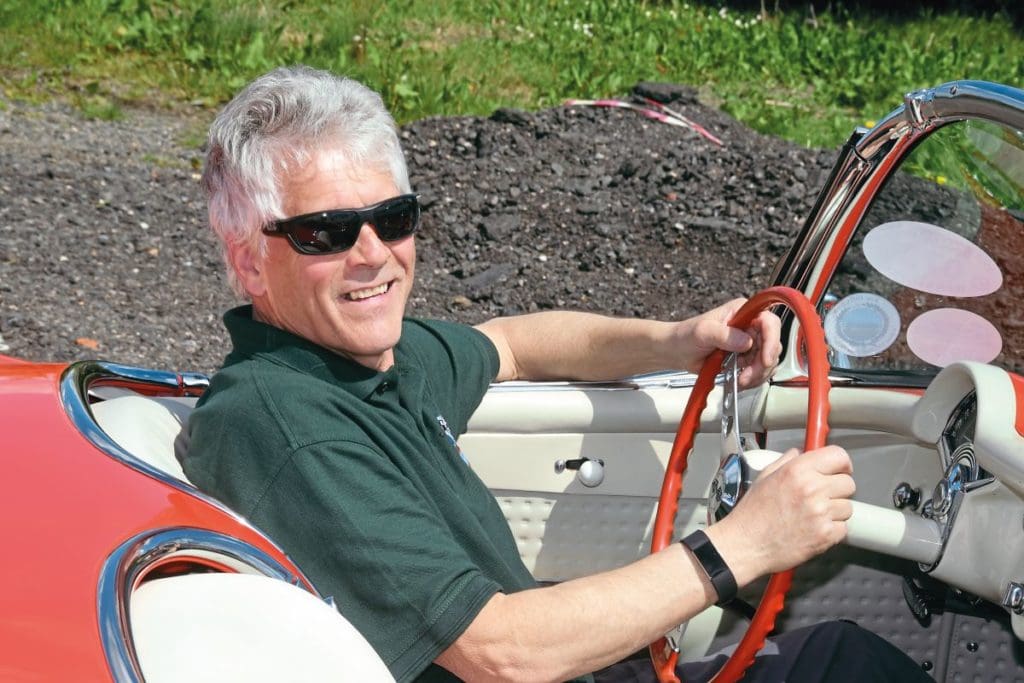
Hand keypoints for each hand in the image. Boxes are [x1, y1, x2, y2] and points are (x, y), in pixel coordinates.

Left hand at [674, 298, 781, 387]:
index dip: (771, 340)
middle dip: (762, 364)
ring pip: (768, 360)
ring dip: (757, 374)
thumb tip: (745, 342)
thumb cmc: (686, 335)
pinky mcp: (746, 357)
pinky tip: (740, 380)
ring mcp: (749, 342)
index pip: (769, 321)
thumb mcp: (703, 332)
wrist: (677, 351)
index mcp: (742, 311)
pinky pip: (759, 370)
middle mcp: (750, 325)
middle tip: (747, 376)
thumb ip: (723, 334)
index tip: (764, 359)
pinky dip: (753, 378)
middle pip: (772, 344)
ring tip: (740, 380)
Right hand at [707, 445, 854, 584]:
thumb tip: (799, 454)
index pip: (838, 456)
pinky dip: (832, 530)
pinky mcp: (826, 534)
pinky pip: (843, 527)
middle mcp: (812, 488)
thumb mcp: (764, 478)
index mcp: (797, 471)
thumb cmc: (752, 514)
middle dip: (837, 489)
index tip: (839, 469)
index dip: (841, 463)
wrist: (746, 544)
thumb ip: (786, 462)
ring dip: (835, 511)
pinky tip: (813, 528)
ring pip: (848, 507)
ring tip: (813, 515)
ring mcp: (821, 513)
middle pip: (848, 482)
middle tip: (822, 496)